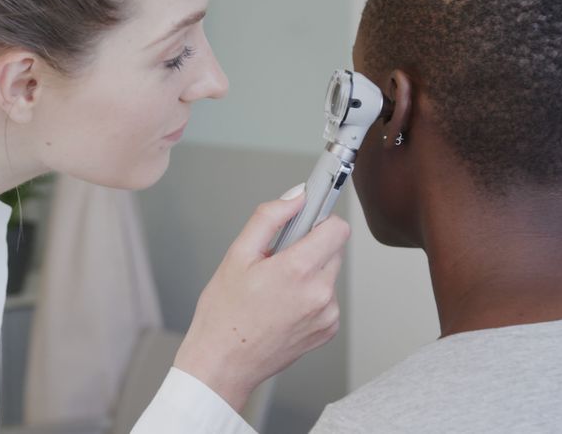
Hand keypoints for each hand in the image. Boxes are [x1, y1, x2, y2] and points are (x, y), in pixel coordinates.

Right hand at [173, 184, 349, 410]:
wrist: (224, 364)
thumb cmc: (224, 314)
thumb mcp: (237, 255)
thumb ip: (269, 218)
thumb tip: (296, 197)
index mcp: (297, 270)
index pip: (337, 228)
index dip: (320, 219)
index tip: (309, 219)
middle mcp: (319, 293)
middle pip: (334, 249)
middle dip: (310, 246)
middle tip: (278, 259)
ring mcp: (327, 314)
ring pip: (330, 273)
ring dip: (310, 272)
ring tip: (277, 287)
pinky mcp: (328, 330)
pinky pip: (327, 297)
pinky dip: (311, 295)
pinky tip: (284, 305)